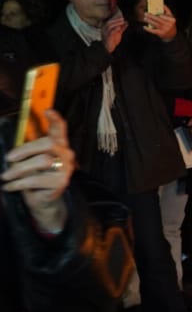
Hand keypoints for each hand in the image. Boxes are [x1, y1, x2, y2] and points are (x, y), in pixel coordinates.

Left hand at [2, 109, 73, 231]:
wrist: (43, 201)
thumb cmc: (34, 177)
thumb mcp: (29, 160)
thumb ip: (26, 150)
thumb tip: (13, 142)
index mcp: (57, 145)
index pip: (60, 129)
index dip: (55, 119)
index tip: (47, 110)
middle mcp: (65, 154)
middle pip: (48, 143)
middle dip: (25, 149)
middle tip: (9, 158)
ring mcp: (65, 168)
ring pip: (42, 162)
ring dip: (18, 170)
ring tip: (6, 176)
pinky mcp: (60, 182)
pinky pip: (36, 179)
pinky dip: (18, 183)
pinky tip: (10, 186)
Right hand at [102, 15, 127, 53]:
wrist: (109, 49)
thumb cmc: (112, 41)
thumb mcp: (118, 33)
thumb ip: (122, 27)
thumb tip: (126, 22)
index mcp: (106, 27)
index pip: (109, 19)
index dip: (113, 16)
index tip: (119, 11)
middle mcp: (104, 29)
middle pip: (109, 21)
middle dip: (115, 18)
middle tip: (122, 16)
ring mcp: (105, 33)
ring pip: (109, 25)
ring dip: (116, 22)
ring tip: (122, 20)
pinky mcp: (107, 37)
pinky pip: (110, 32)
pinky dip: (114, 29)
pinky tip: (119, 27)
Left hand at [144, 9, 178, 40]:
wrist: (172, 34)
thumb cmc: (170, 23)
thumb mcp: (171, 17)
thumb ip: (167, 11)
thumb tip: (162, 4)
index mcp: (172, 20)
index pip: (164, 16)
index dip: (159, 14)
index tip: (154, 11)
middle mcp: (169, 25)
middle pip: (158, 20)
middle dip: (151, 16)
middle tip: (146, 13)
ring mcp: (165, 30)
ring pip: (155, 24)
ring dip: (149, 21)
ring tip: (145, 18)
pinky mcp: (160, 33)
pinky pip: (153, 31)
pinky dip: (148, 29)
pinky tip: (144, 27)